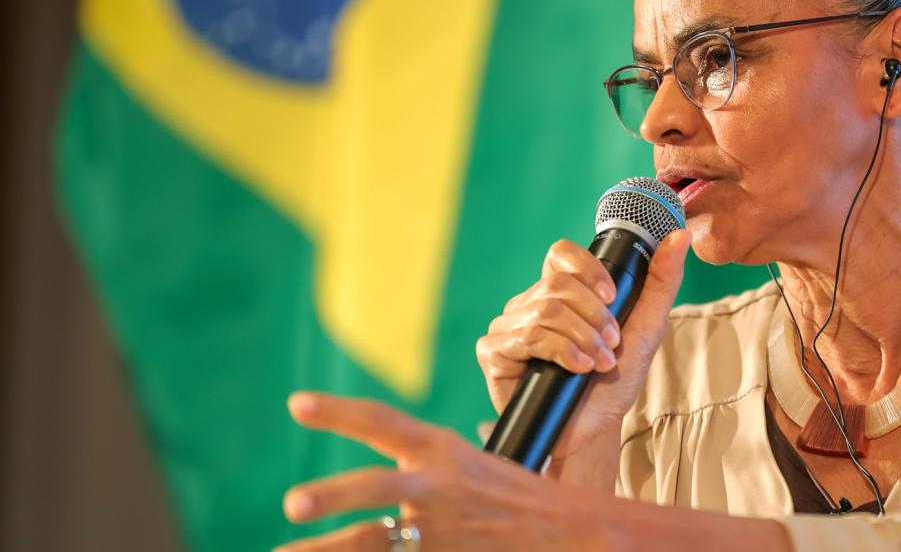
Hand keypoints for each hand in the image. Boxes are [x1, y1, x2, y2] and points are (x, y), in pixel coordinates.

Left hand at [277, 391, 594, 550]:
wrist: (566, 531)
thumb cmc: (511, 496)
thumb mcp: (469, 464)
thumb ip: (421, 467)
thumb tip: (370, 488)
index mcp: (441, 450)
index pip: (384, 421)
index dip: (340, 411)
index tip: (297, 404)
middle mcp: (436, 486)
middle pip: (377, 488)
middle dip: (333, 495)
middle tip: (292, 504)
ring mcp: (440, 529)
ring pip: (373, 539)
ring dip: (327, 551)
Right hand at [475, 230, 689, 458]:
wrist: (593, 429)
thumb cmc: (614, 381)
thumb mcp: (647, 327)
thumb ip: (662, 281)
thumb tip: (679, 236)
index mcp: (560, 291)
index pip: (562, 254)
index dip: (587, 269)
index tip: (612, 297)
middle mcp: (530, 303)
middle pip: (558, 285)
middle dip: (594, 317)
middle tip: (611, 344)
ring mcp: (509, 326)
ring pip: (545, 310)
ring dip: (582, 339)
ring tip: (598, 363)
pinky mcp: (494, 351)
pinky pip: (525, 337)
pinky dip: (560, 352)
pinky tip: (575, 370)